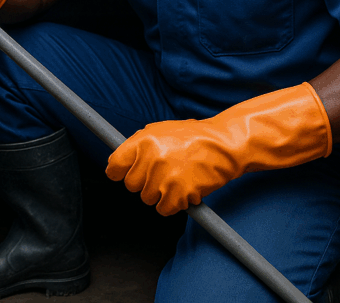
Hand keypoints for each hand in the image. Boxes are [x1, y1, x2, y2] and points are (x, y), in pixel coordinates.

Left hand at [106, 82, 331, 215]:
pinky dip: (173, 204)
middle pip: (131, 186)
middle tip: (162, 173)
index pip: (114, 166)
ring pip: (147, 199)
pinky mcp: (179, 194)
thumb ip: (138, 144)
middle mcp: (151, 158)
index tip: (125, 174)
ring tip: (177, 177)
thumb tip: (117, 162)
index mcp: (143, 140)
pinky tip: (184, 189)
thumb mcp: (162, 130)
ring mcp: (164, 177)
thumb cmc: (194, 137)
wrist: (225, 145)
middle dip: (144, 182)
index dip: (119, 172)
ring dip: (160, 193)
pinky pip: (164, 209)